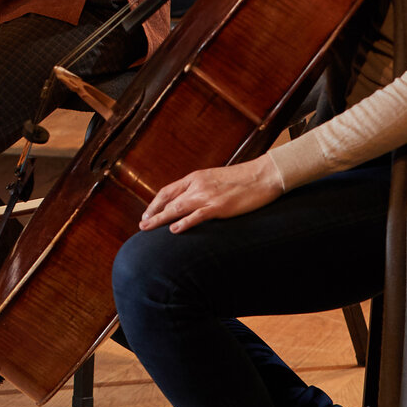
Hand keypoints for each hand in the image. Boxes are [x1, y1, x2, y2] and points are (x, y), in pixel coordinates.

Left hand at [137, 157, 285, 232]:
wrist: (264, 176)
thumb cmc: (243, 179)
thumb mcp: (216, 179)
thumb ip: (201, 187)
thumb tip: (190, 200)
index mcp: (196, 178)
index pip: (168, 190)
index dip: (155, 203)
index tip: (147, 214)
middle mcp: (197, 185)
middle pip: (168, 200)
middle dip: (153, 213)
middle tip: (142, 225)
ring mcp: (208, 196)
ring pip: (176, 208)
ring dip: (160, 219)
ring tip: (148, 228)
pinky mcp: (219, 207)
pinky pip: (197, 216)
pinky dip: (183, 223)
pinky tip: (174, 230)